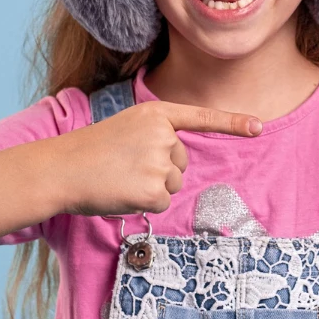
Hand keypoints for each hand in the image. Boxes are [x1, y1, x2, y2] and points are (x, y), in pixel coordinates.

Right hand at [52, 101, 261, 216]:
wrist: (60, 169)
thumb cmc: (89, 152)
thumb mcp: (126, 129)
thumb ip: (155, 137)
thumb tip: (175, 165)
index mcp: (156, 114)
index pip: (200, 117)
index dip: (232, 122)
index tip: (258, 127)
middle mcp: (164, 135)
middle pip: (181, 163)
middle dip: (158, 170)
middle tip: (123, 166)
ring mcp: (160, 162)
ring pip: (173, 184)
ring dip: (151, 188)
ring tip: (120, 178)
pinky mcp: (156, 190)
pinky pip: (163, 203)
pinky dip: (144, 204)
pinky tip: (122, 192)